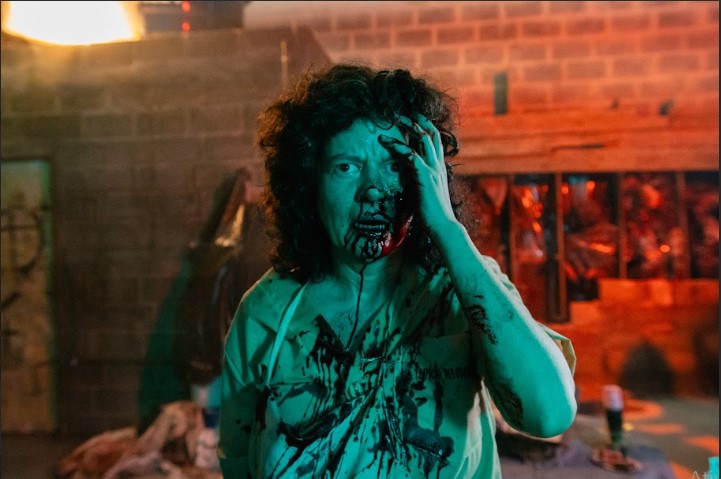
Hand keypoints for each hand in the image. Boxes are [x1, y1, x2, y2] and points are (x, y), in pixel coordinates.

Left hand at [378, 114, 457, 237]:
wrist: (443, 226)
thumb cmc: (433, 215)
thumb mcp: (426, 194)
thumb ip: (420, 184)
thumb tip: (410, 182)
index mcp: (439, 169)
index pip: (434, 143)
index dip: (425, 130)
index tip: (414, 122)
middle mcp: (437, 166)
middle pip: (431, 135)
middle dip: (419, 121)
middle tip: (405, 113)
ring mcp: (432, 169)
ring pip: (422, 139)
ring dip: (408, 127)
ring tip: (394, 119)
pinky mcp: (425, 176)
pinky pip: (410, 155)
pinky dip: (397, 146)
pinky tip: (385, 141)